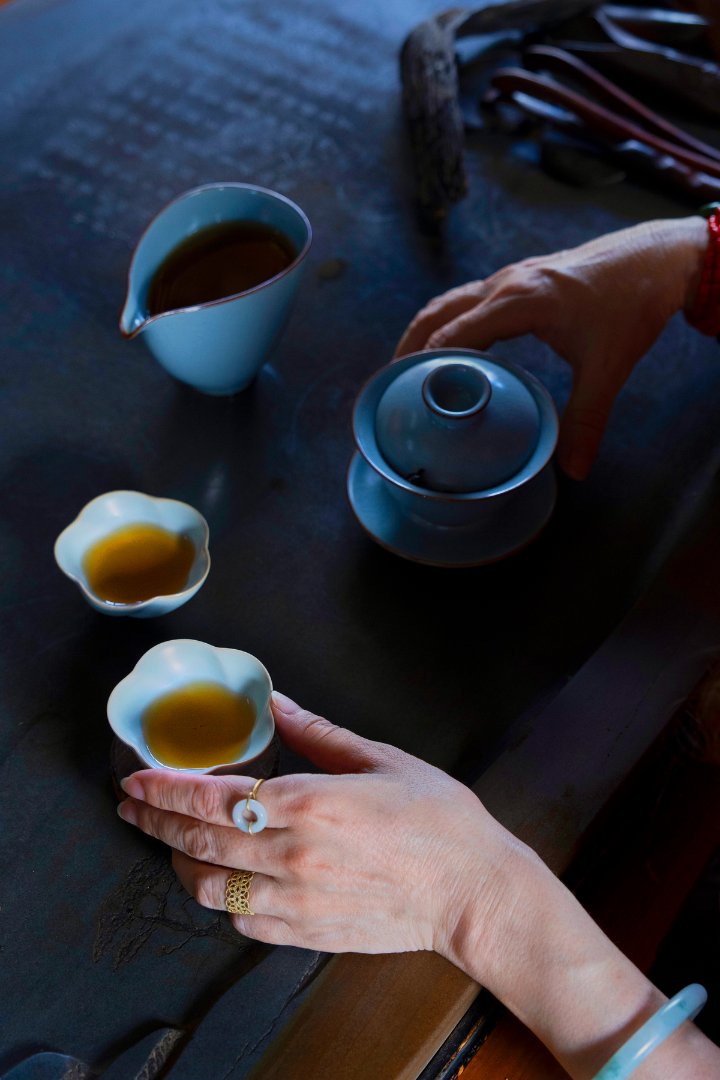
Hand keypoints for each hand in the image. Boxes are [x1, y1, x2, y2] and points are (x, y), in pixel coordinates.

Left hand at [116, 693, 719, 1077]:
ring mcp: (295, 900)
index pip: (213, 795)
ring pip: (208, 885)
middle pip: (198, 838)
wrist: (474, 892)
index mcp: (310, 803)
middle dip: (154, 819)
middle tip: (132, 804)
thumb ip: (317, 733)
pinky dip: (217, 897)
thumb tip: (275, 700)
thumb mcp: (381, 759)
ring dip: (178, 859)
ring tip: (169, 839)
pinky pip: (239, 920)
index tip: (136, 777)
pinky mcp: (305, 933)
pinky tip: (218, 878)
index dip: (165, 787)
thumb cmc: (437, 819)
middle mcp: (292, 855)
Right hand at [394, 218, 706, 479]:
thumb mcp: (609, 366)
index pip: (456, 334)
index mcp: (520, 301)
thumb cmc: (630, 304)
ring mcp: (510, 276)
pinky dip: (447, 322)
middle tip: (391, 383)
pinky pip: (468, 299)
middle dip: (410, 346)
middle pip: (438, 312)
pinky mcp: (518, 278)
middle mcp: (506, 283)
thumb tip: (574, 469)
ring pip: (449, 301)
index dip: (428, 364)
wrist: (653, 259)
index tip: (409, 395)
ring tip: (406, 366)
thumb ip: (587, 418)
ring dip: (424, 331)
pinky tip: (450, 347)